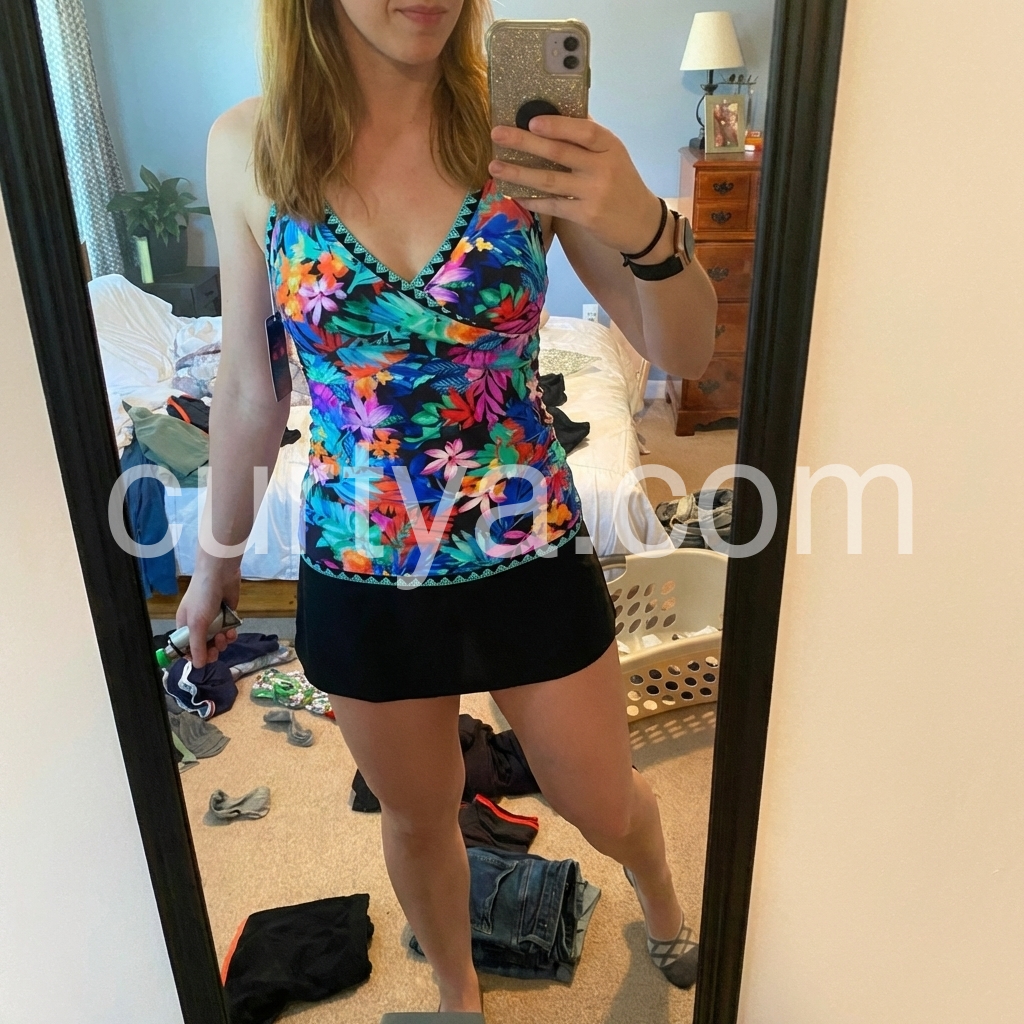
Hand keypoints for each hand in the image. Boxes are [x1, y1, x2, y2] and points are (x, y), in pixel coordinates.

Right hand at [175, 563, 240, 667]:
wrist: (220, 573)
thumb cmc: (203, 597)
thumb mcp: (197, 623)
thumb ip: (197, 645)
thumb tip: (198, 666)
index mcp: (185, 625)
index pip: (186, 647)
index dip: (193, 655)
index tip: (202, 660)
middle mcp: (198, 624)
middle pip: (204, 646)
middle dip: (211, 650)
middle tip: (217, 651)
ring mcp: (213, 620)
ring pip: (218, 640)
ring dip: (222, 642)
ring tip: (225, 636)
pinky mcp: (227, 615)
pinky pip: (228, 631)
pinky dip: (231, 635)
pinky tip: (233, 633)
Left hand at [489, 116, 663, 254]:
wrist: (642, 223)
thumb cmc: (622, 183)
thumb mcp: (613, 155)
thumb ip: (588, 139)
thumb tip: (555, 114)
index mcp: (610, 146)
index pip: (583, 130)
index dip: (556, 125)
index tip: (531, 121)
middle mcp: (603, 168)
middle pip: (559, 152)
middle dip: (524, 143)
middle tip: (498, 135)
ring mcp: (594, 193)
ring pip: (549, 180)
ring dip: (519, 173)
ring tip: (495, 167)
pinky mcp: (586, 216)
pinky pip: (553, 205)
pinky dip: (532, 200)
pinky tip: (516, 195)